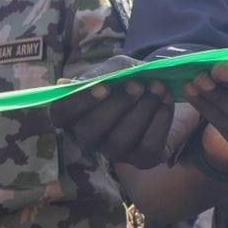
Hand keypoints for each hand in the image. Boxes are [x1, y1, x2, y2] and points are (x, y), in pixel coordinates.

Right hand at [48, 55, 175, 167]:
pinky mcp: (141, 159)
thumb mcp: (116, 68)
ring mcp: (114, 152)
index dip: (78, 103)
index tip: (103, 86)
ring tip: (158, 87)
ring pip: (120, 139)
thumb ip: (101, 73)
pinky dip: (161, 119)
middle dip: (117, 106)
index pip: (61, 114)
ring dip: (142, 110)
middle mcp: (88, 137)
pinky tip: (166, 99)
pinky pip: (148, 145)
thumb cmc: (129, 79)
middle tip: (137, 85)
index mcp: (74, 113)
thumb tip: (74, 83)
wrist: (160, 92)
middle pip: (90, 131)